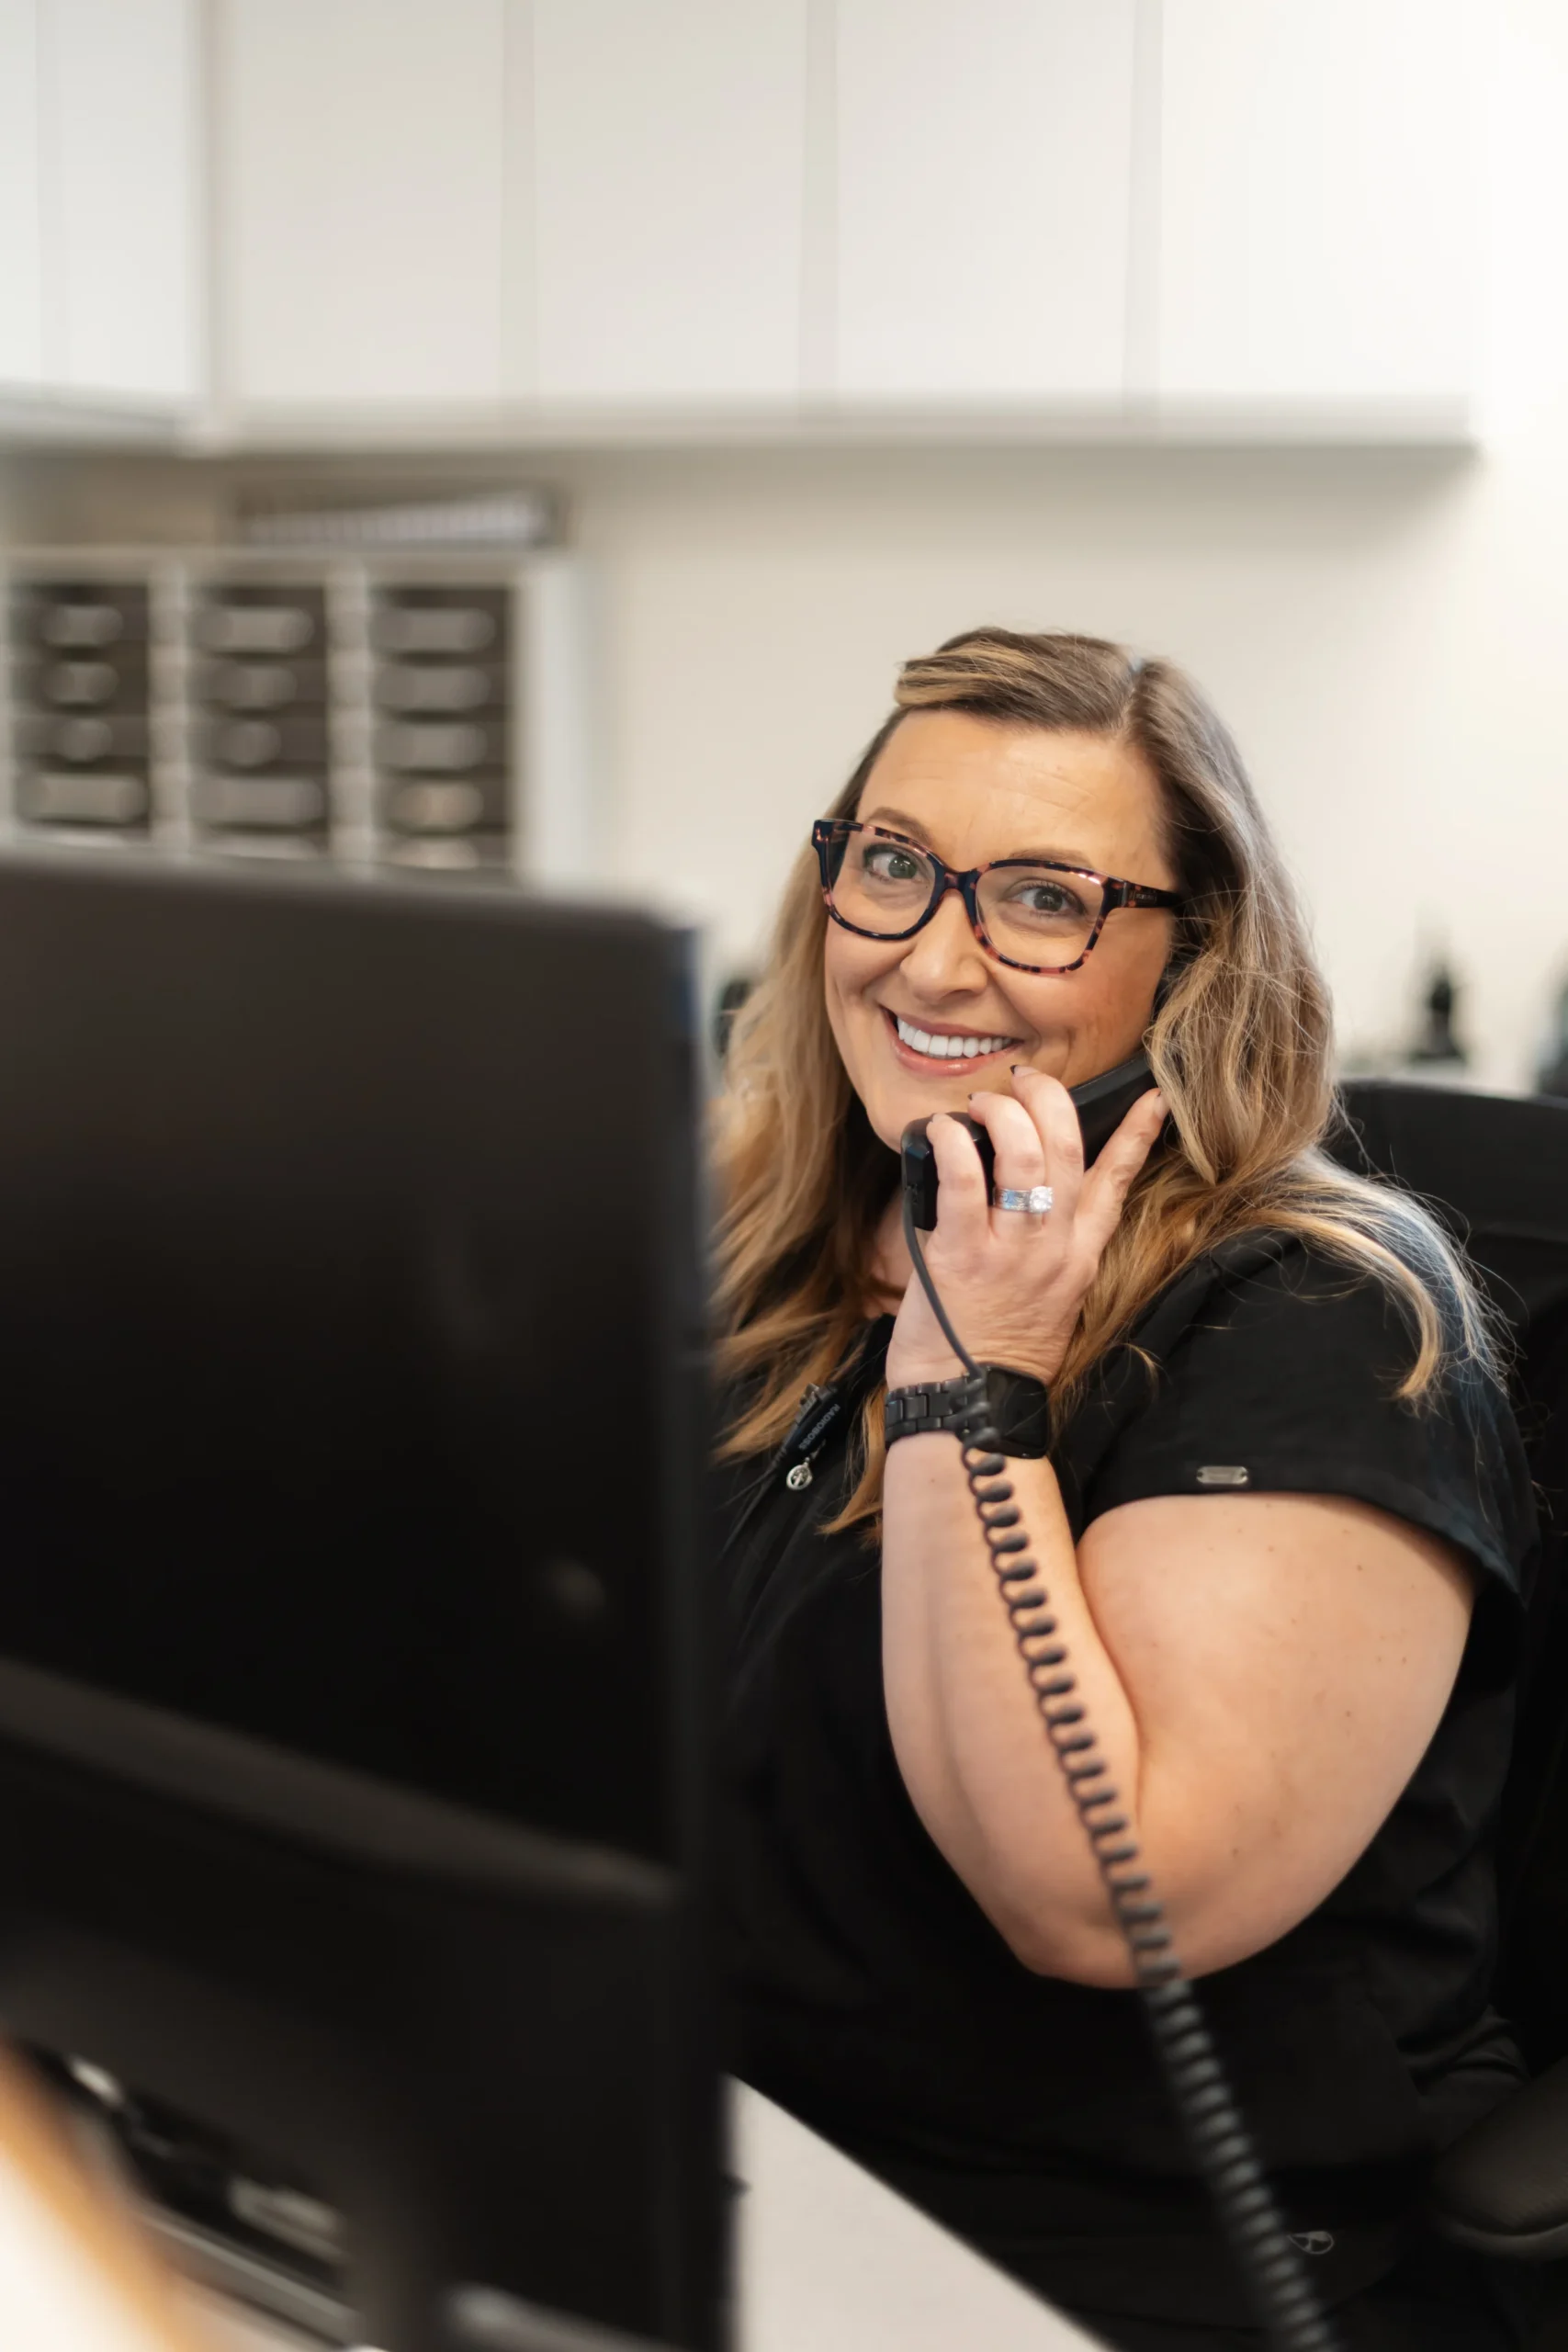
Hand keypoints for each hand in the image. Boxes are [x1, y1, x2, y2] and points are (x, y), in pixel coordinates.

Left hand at [885, 1071, 1166, 1389]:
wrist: (969, 1402)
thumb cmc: (999, 1350)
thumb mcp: (1053, 1298)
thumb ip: (1052, 1246)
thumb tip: (1028, 1194)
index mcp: (1080, 1255)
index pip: (1118, 1181)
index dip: (1137, 1133)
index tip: (1151, 1096)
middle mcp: (1054, 1248)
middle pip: (1068, 1149)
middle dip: (1047, 1098)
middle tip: (1021, 1080)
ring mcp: (1012, 1251)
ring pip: (1024, 1155)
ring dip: (1000, 1113)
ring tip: (979, 1104)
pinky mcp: (962, 1255)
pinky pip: (963, 1179)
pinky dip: (950, 1143)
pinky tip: (940, 1133)